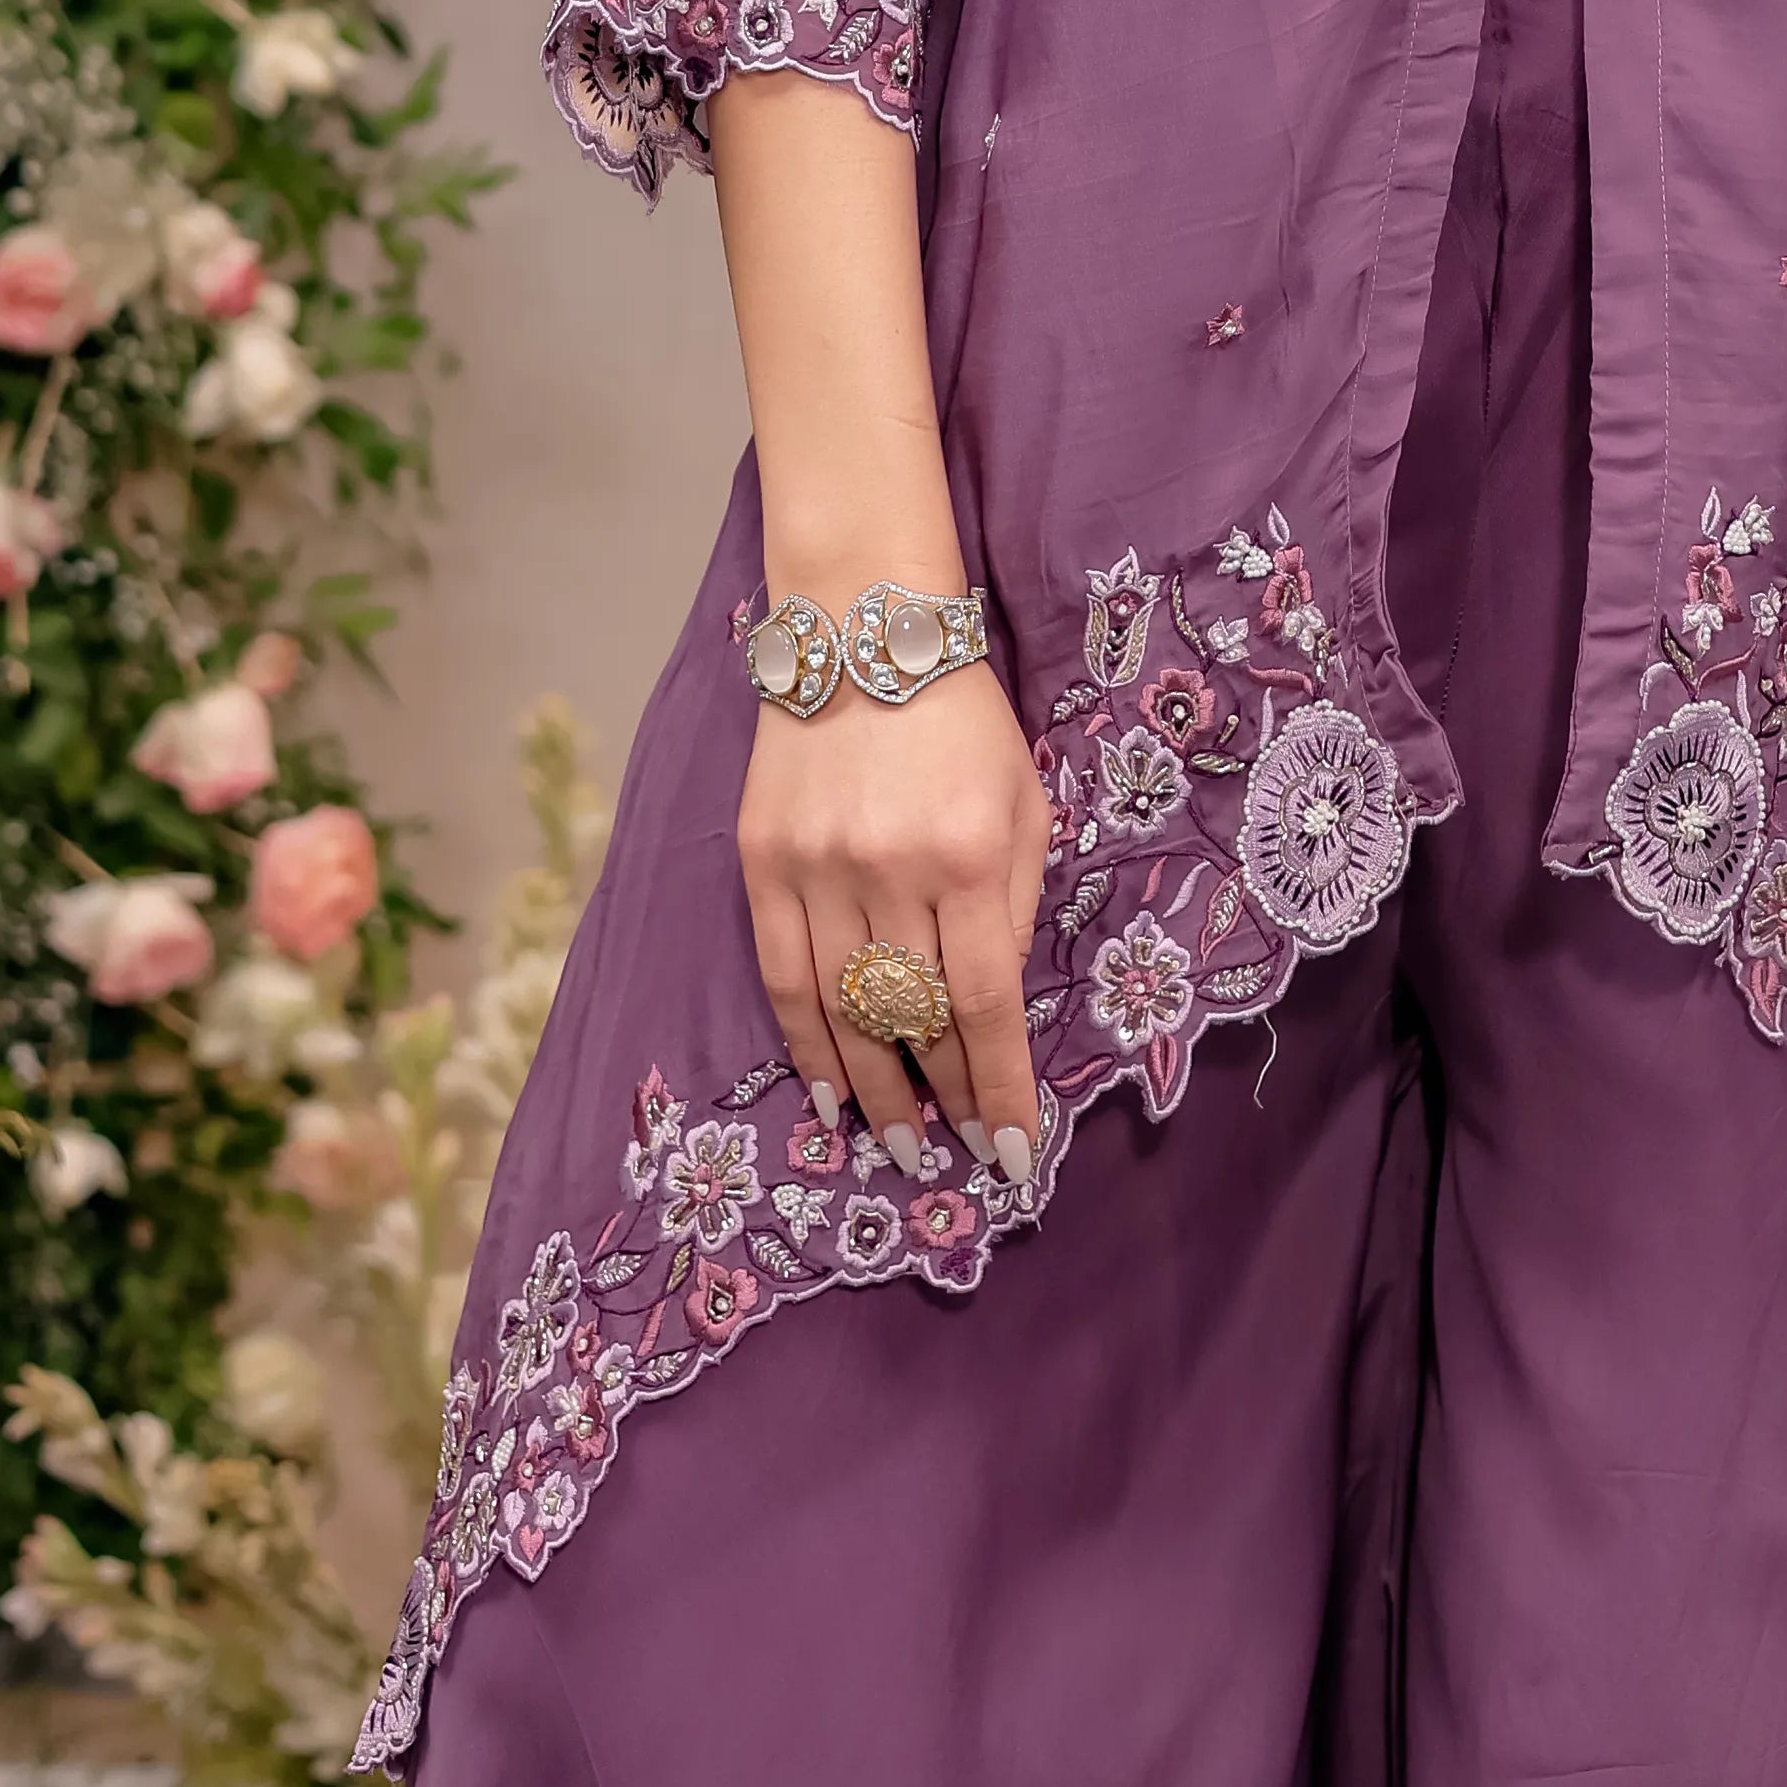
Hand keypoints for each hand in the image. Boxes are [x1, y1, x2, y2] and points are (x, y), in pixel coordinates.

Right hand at [740, 650, 1052, 1190]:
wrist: (862, 632)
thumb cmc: (962, 722)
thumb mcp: (1023, 800)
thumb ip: (1015, 900)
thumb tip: (997, 1007)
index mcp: (969, 853)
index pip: (986, 1002)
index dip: (1001, 1087)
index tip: (1014, 1151)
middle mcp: (891, 868)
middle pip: (914, 1017)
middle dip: (944, 1098)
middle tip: (954, 1153)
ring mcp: (818, 867)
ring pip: (845, 1012)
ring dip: (875, 1090)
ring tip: (898, 1143)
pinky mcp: (763, 862)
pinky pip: (782, 978)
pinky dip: (806, 1046)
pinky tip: (828, 1095)